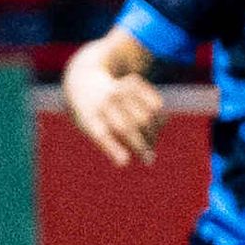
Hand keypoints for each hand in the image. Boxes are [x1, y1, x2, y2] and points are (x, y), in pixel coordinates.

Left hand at [65, 43, 165, 167]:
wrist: (85, 81)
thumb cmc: (93, 115)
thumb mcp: (93, 130)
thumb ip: (115, 145)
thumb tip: (148, 156)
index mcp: (89, 117)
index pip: (101, 134)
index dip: (113, 149)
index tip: (124, 162)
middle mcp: (104, 101)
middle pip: (129, 128)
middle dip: (142, 146)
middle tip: (148, 158)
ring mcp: (119, 88)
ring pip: (147, 117)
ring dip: (154, 133)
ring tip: (152, 141)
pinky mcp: (133, 81)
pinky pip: (156, 105)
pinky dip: (159, 119)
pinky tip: (157, 126)